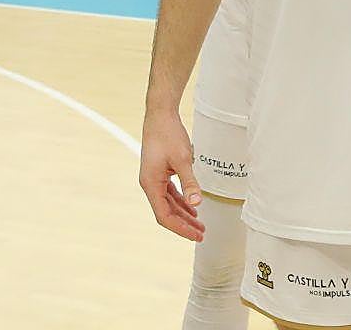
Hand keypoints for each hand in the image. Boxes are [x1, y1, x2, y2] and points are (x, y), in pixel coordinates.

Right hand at [139, 107, 203, 239]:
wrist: (160, 115)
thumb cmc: (167, 134)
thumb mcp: (182, 159)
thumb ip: (189, 182)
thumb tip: (196, 203)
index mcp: (150, 184)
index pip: (164, 216)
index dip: (180, 228)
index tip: (194, 235)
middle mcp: (150, 184)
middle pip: (166, 213)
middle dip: (184, 225)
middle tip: (200, 234)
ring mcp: (154, 179)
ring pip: (168, 204)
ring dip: (183, 215)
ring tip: (199, 224)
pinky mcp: (159, 173)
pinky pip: (170, 193)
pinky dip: (181, 202)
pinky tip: (192, 207)